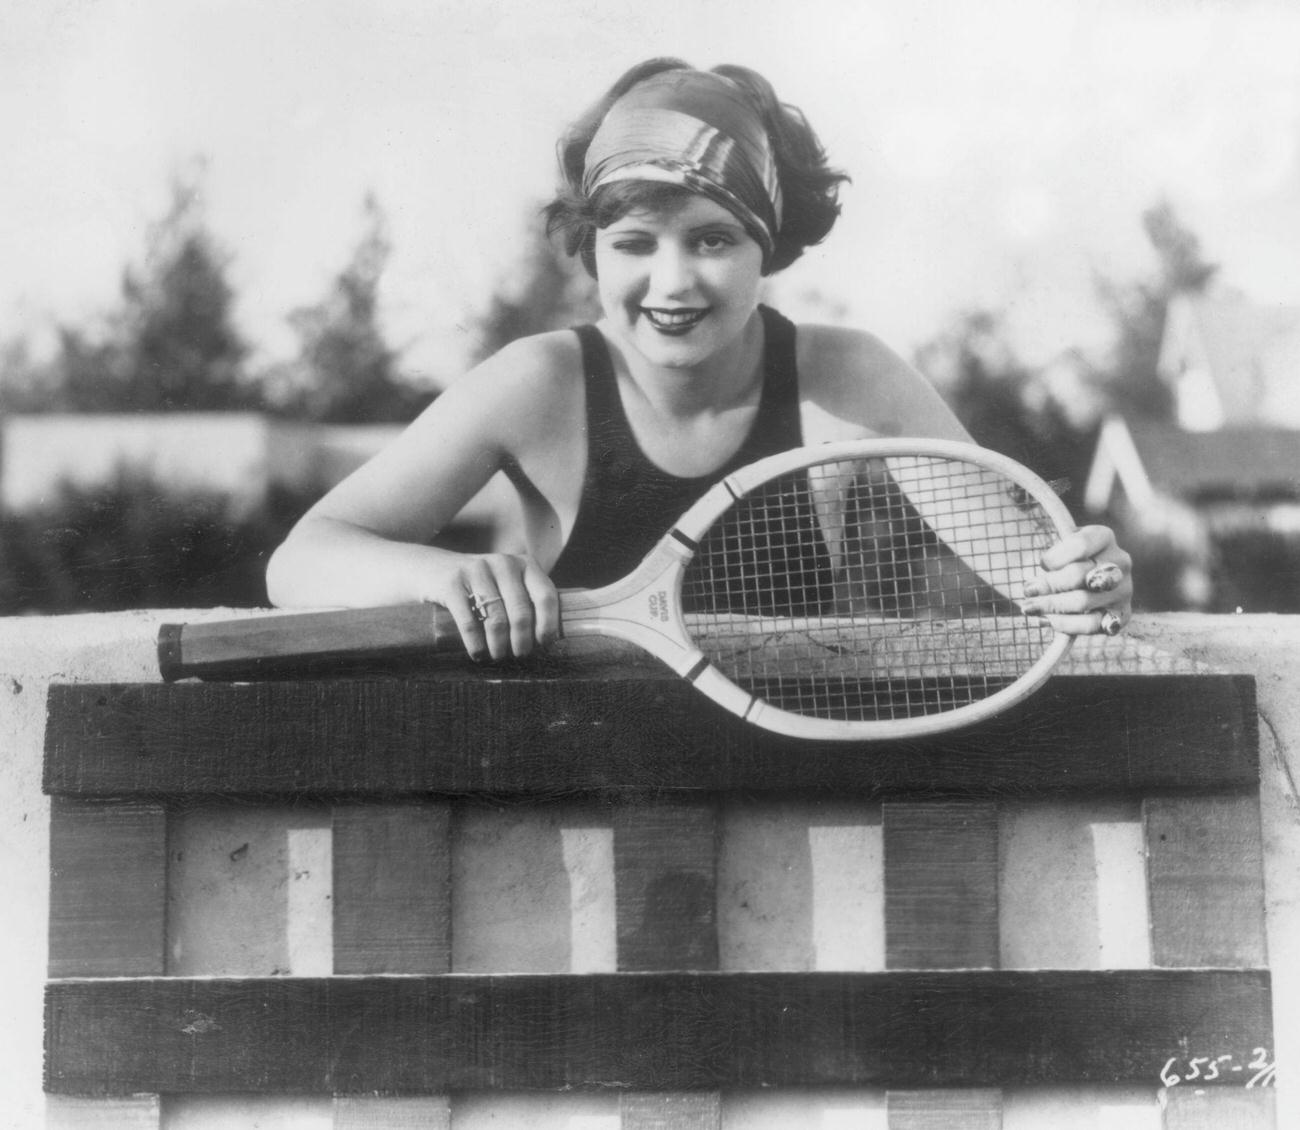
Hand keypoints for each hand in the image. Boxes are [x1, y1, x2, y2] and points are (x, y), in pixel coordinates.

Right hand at [421, 550, 560, 660]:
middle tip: (520, 656)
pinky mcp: (452, 583)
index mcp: (525, 564)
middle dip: (523, 641)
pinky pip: (470, 622)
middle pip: (521, 612)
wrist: (430, 569)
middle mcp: (504, 563)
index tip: (544, 644)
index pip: (546, 595)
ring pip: (497, 619)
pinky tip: (478, 654)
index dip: (548, 624)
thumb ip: (526, 601)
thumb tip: (549, 642)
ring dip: (499, 646)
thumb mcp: (506, 584)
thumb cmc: (479, 586)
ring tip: (498, 657)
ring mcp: (477, 570)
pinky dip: (476, 644)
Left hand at [1020, 525, 1132, 635]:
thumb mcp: (1056, 545)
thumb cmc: (1062, 559)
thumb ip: (1047, 546)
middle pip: (1078, 576)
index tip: (1041, 563)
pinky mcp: (1121, 615)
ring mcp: (1124, 590)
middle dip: (1047, 585)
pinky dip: (1065, 624)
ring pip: (1082, 601)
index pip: (1078, 546)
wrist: (1080, 582)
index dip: (1054, 558)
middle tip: (1027, 590)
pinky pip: (1092, 625)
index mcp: (1103, 536)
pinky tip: (1047, 620)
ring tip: (1029, 608)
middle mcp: (1120, 561)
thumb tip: (1037, 568)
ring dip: (1050, 606)